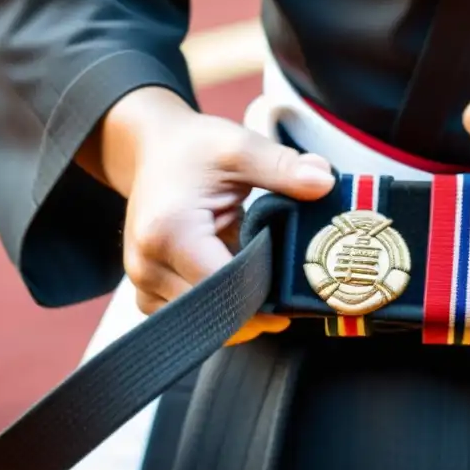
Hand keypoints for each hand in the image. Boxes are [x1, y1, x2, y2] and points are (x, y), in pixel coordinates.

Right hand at [86, 87, 335, 344]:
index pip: (223, 287)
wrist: (156, 151)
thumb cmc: (196, 149)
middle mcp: (147, 264)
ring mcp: (143, 282)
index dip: (265, 293)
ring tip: (269, 282)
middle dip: (257, 305)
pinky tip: (244, 284)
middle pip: (213, 312)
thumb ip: (283, 166)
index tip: (300, 289)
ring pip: (203, 322)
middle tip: (294, 290)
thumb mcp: (241, 147)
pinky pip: (192, 317)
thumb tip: (325, 183)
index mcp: (169, 231)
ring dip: (240, 310)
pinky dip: (221, 308)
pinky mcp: (149, 291)